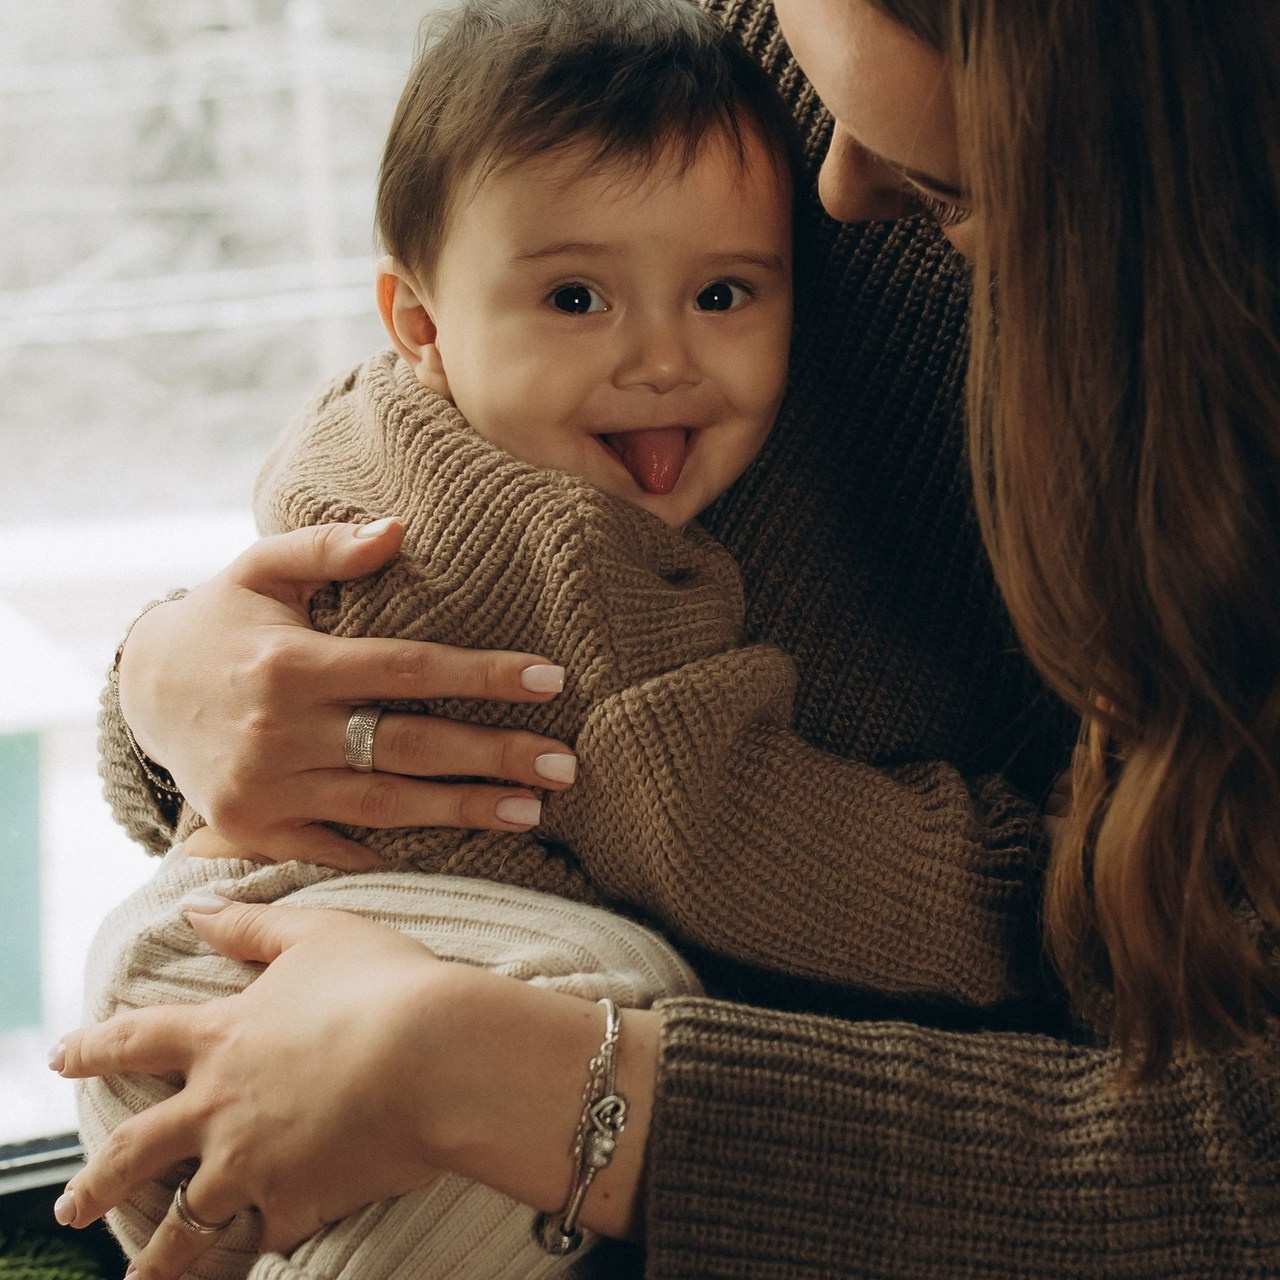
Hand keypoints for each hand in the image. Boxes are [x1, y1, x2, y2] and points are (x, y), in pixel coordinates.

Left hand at [52, 899, 654, 1278]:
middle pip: (136, 1151)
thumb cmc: (382, 983)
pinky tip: (266, 1248)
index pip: (137, 1040)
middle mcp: (219, 1107)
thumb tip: (197, 907)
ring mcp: (250, 1163)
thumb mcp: (316, 934)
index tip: (61, 1058)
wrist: (434, 1054)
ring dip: (156, 1257)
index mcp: (222, 1036)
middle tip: (69, 1208)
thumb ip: (252, 925)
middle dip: (96, 1183)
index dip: (95, 1047)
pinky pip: (269, 1234)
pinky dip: (267, 1241)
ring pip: (185, 1222)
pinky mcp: (294, 1203)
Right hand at [117, 519, 577, 868]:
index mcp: (292, 660)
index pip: (409, 668)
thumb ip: (326, 547)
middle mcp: (282, 729)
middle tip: (565, 766)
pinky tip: (458, 850)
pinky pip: (336, 846)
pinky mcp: (256, 827)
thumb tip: (399, 529)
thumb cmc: (220, 620)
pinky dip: (394, 851)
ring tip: (532, 811)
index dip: (484, 675)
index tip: (552, 679)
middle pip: (410, 745)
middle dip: (495, 756)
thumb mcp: (259, 568)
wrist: (140, 689)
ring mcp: (267, 786)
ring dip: (463, 810)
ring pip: (385, 803)